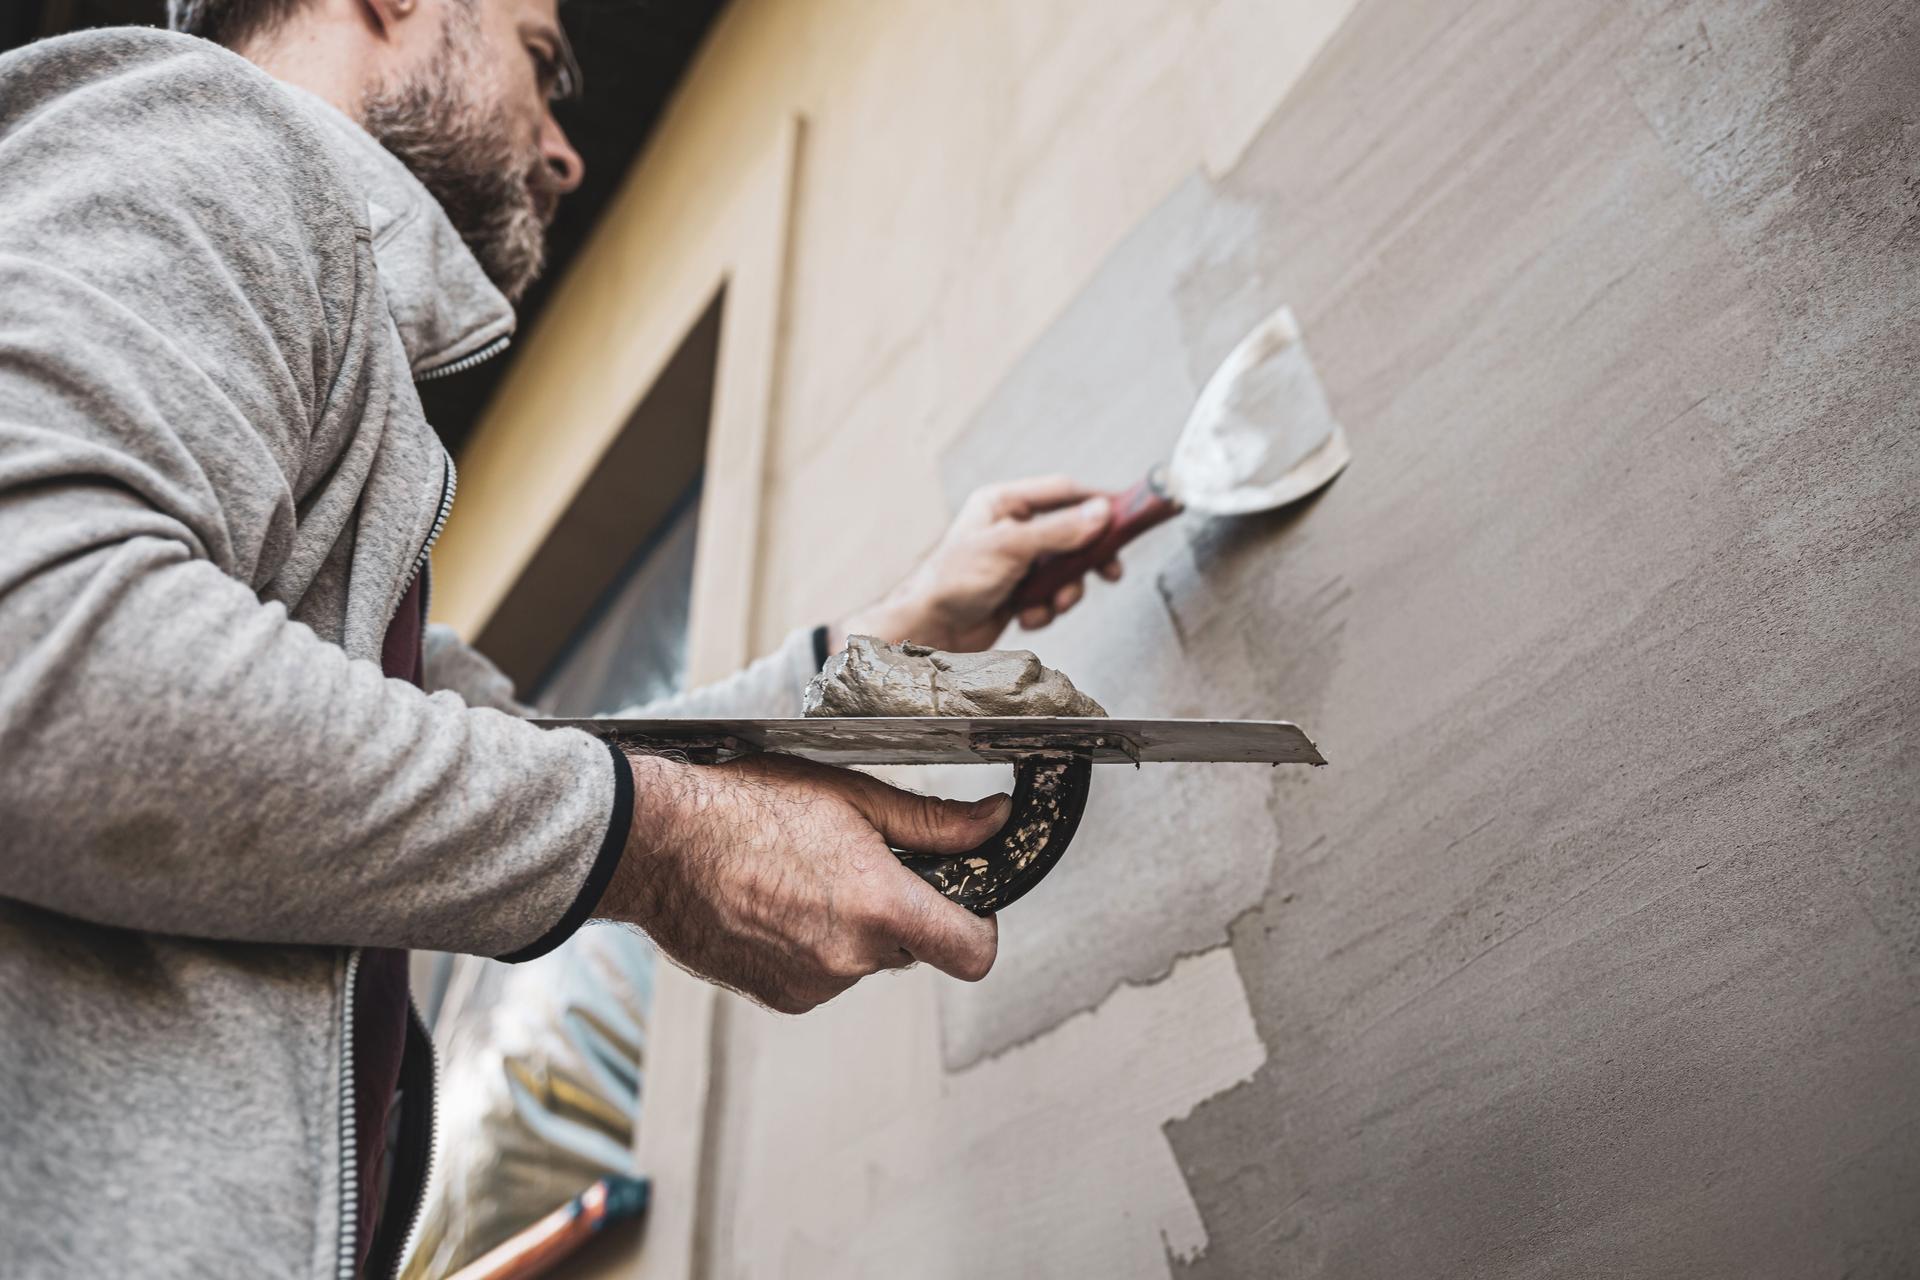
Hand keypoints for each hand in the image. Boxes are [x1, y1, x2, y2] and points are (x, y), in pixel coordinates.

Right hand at [600, 751, 1008, 1013]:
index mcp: (881, 906)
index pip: (974, 953)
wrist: (657, 844)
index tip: (964, 901)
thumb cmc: (746, 806)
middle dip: (899, 911)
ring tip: (800, 877)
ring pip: (865, 960)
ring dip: (851, 928)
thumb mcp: (852, 796)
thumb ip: (934, 821)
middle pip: (914, 947)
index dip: (979, 926)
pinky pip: (824, 975)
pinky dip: (813, 946)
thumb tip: (994, 821)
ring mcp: (814, 985)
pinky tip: (775, 904)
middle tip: (854, 863)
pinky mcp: (783, 999)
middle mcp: (852, 958)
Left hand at [834, 475, 1123, 653]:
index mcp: (1004, 504)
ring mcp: (1016, 562)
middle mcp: (1012, 528)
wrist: (929, 630)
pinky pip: (1050, 595)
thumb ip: (1059, 531)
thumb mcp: (1010, 548)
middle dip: (1086, 559)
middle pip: (1070, 534)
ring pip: (1065, 570)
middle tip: (1109, 572)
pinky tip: (1026, 616)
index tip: (1125, 518)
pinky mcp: (1017, 591)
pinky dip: (1044, 609)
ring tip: (1050, 604)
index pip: (1063, 493)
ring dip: (1063, 591)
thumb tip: (1101, 513)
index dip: (1096, 504)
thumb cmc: (953, 581)